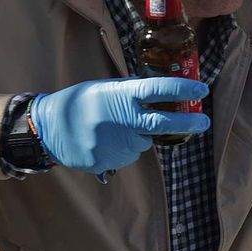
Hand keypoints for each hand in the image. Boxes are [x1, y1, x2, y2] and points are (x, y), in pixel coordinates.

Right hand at [30, 77, 210, 174]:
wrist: (47, 129)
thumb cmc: (79, 103)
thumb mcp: (104, 88)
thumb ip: (130, 93)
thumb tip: (160, 94)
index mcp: (120, 95)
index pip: (159, 89)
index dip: (183, 89)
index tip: (202, 89)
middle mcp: (122, 120)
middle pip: (163, 122)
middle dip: (188, 122)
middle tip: (204, 121)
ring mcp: (116, 143)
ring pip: (143, 142)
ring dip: (138, 136)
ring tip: (113, 129)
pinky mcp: (109, 161)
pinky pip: (128, 156)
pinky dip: (123, 148)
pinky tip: (105, 140)